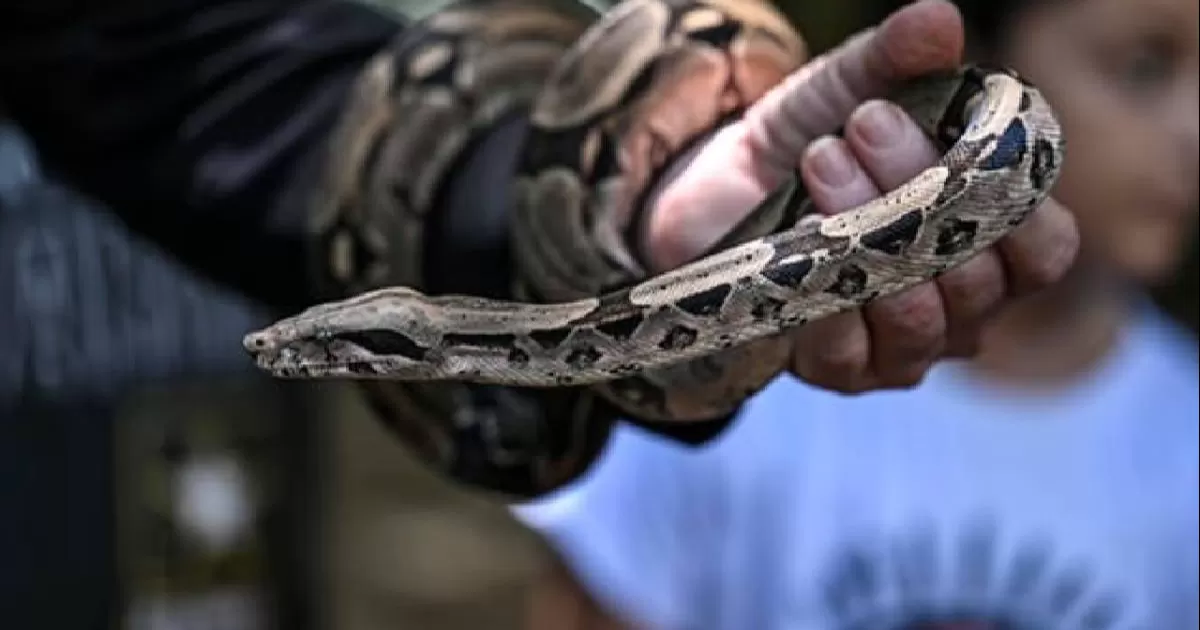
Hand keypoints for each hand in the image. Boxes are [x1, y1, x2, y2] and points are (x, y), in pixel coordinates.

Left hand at [642, 0, 1078, 392]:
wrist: (714, 193)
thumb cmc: (805, 144)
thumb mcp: (847, 89)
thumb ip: (895, 60)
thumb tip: (938, 20)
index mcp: (986, 243)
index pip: (1045, 251)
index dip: (1020, 202)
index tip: (969, 136)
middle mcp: (958, 310)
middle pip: (977, 277)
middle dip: (921, 188)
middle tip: (864, 121)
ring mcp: (900, 350)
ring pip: (918, 316)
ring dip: (869, 229)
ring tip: (821, 159)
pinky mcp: (835, 370)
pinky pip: (848, 351)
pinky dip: (824, 289)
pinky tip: (798, 234)